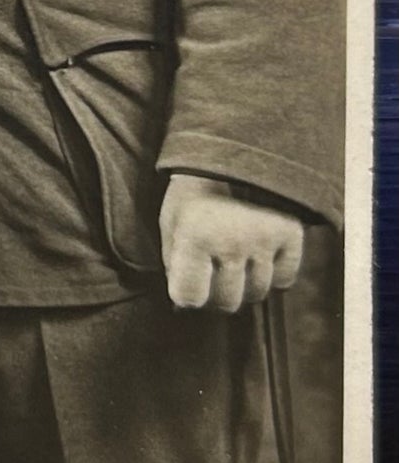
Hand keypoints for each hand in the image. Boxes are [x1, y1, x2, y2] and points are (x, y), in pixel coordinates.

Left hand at [159, 174, 303, 311]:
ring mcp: (264, 239)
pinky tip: (260, 255)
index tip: (190, 280)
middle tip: (214, 272)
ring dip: (245, 284)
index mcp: (194, 236)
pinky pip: (284, 280)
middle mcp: (231, 241)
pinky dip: (274, 275)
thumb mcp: (171, 224)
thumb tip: (183, 307)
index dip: (188, 293)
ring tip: (235, 258)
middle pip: (226, 302)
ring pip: (256, 294)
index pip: (189, 298)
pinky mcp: (290, 235)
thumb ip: (174, 266)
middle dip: (216, 294)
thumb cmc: (195, 193)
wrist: (234, 156)